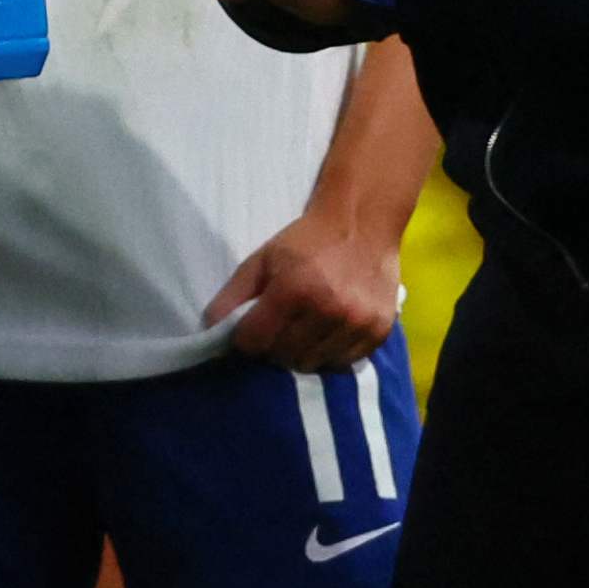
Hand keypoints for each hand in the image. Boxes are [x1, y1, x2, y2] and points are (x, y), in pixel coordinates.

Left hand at [208, 202, 404, 372]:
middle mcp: (329, 310)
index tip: (250, 330)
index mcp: (294, 289)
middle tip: (277, 329)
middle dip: (273, 348)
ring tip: (302, 331)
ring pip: (312, 364)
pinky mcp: (378, 332)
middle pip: (283, 357)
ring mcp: (357, 323)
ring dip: (301, 353)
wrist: (363, 223)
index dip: (246, 339)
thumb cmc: (306, 240)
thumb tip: (210, 330)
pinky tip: (327, 332)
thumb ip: (233, 296)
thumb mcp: (261, 259)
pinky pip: (342, 363)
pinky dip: (329, 354)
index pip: (255, 342)